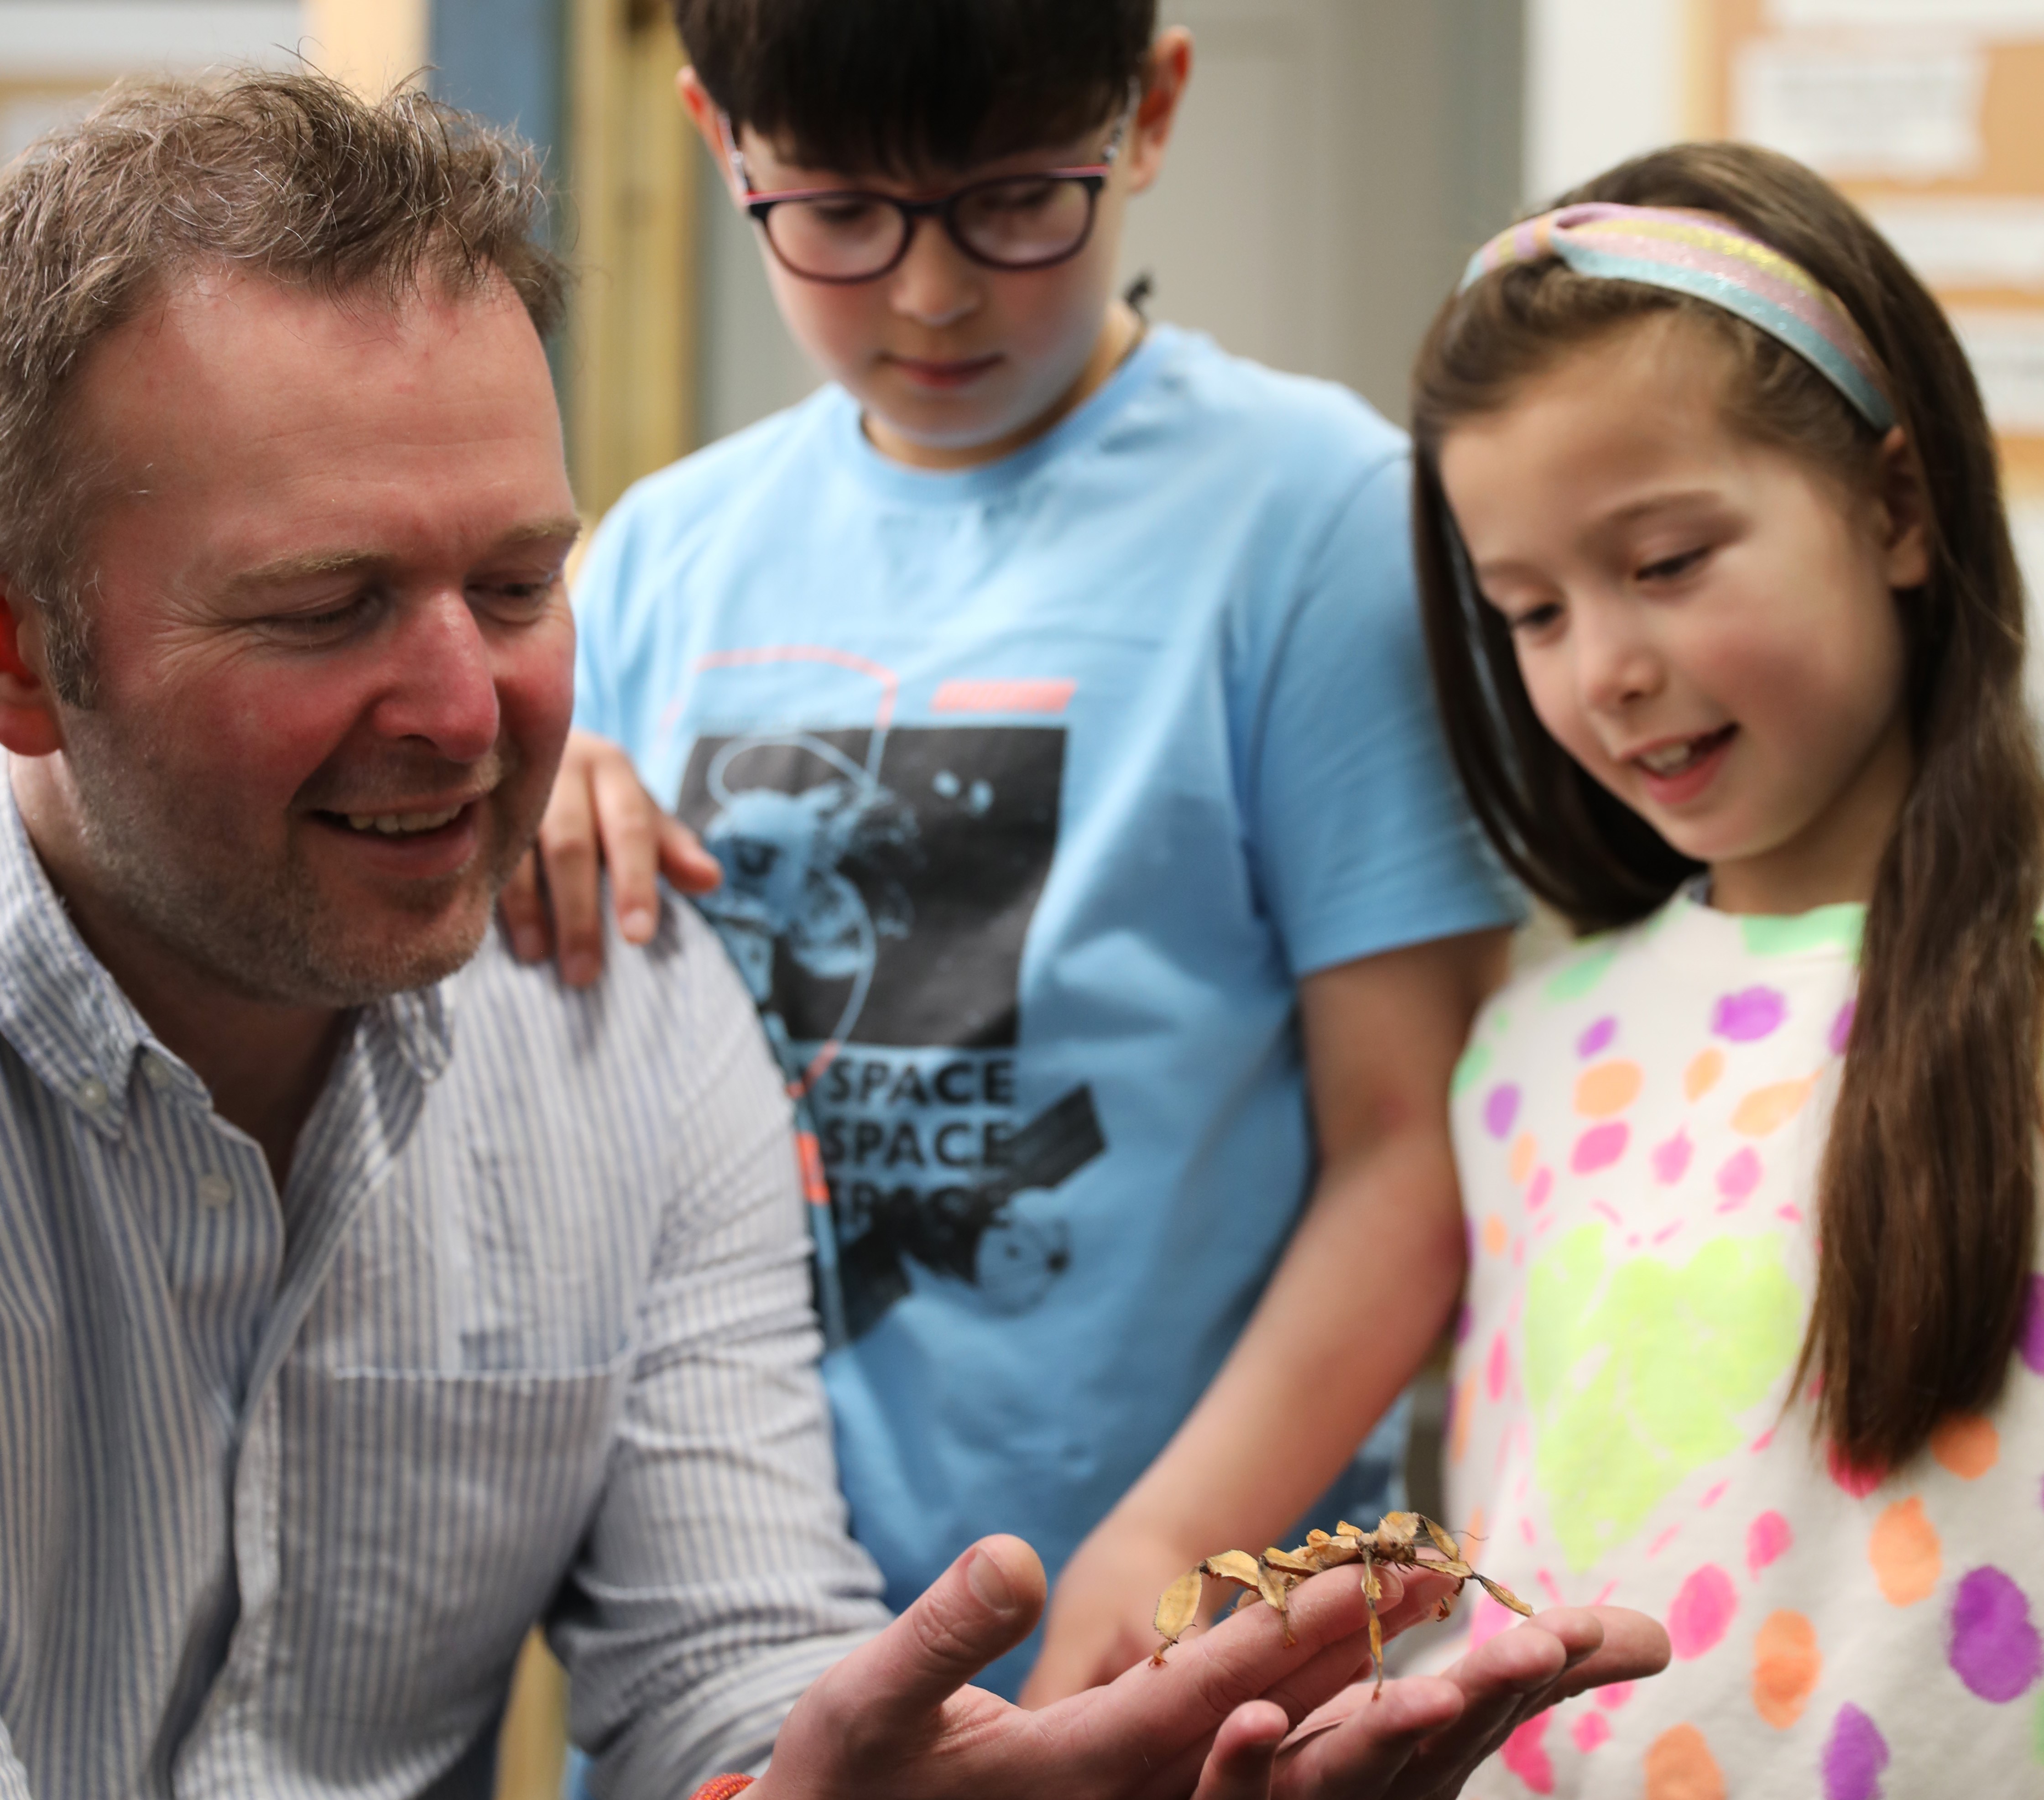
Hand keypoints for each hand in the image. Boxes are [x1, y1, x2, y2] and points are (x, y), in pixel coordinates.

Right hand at [499, 728, 721, 986]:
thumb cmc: (596, 794)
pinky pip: (475, 848)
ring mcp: (510, 782)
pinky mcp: (470, 801)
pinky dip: (486, 890)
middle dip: (579, 913)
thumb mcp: (639, 813)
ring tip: (537, 957)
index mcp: (611, 771)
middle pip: (572, 846)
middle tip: (584, 974)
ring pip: (519, 850)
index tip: (638, 937)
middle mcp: (560, 768)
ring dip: (527, 908)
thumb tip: (711, 880)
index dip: (634, 884)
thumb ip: (672, 848)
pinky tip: (490, 928)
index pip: (630, 829)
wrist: (525, 741)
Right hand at [754, 1533, 1462, 1799]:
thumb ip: (944, 1634)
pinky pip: (1238, 1768)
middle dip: (1357, 1648)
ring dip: (1351, 1681)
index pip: (1206, 1693)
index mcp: (1071, 1776)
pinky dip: (1305, 1719)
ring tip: (1421, 1612)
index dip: (1289, 1631)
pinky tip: (1349, 1676)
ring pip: (1269, 1750)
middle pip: (1267, 1721)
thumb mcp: (866, 1701)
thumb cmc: (840, 1783)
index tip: (1368, 1574)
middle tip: (1439, 1576)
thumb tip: (1015, 1556)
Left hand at [1225, 1605, 1670, 1799]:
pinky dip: (1244, 1764)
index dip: (1533, 1664)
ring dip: (1386, 1735)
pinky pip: (1230, 1798)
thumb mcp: (1436, 1718)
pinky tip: (1253, 1719)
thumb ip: (1520, 1678)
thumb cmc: (1353, 1779)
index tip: (1585, 1622)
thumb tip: (1653, 1640)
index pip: (1484, 1703)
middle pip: (1433, 1738)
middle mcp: (1375, 1790)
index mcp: (1418, 1758)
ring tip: (1436, 1692)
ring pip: (1342, 1775)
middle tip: (1540, 1644)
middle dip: (1489, 1692)